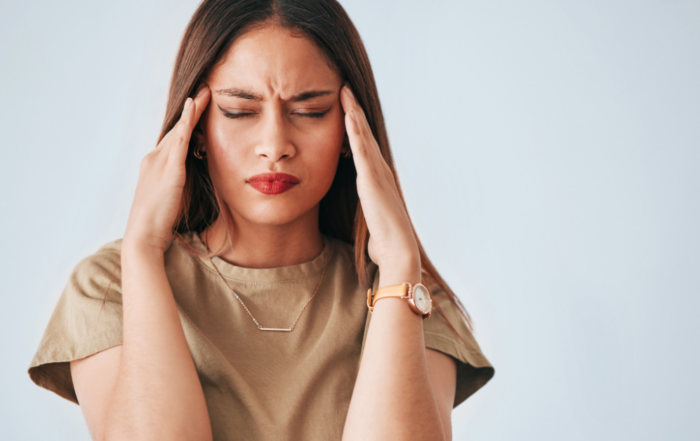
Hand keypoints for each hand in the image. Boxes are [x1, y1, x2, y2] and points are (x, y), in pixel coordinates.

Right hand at [123, 85, 210, 253]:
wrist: (143, 237)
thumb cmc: (159, 226)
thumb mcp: (172, 202)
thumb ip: (180, 188)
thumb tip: (193, 183)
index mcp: (153, 168)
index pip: (173, 141)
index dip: (185, 124)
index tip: (197, 109)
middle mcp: (153, 160)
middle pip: (175, 131)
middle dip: (190, 111)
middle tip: (205, 91)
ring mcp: (158, 162)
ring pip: (178, 130)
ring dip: (192, 109)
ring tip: (206, 92)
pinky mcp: (169, 169)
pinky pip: (180, 139)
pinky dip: (187, 121)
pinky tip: (194, 106)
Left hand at [340, 86, 420, 281]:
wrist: (398, 249)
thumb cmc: (384, 240)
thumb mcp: (372, 218)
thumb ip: (368, 208)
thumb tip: (368, 212)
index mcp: (377, 178)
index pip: (363, 146)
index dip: (356, 126)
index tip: (345, 108)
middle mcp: (380, 170)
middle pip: (364, 134)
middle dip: (355, 110)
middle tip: (345, 88)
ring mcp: (377, 172)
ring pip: (363, 135)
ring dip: (354, 112)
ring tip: (344, 91)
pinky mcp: (371, 179)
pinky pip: (361, 148)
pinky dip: (355, 130)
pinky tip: (348, 113)